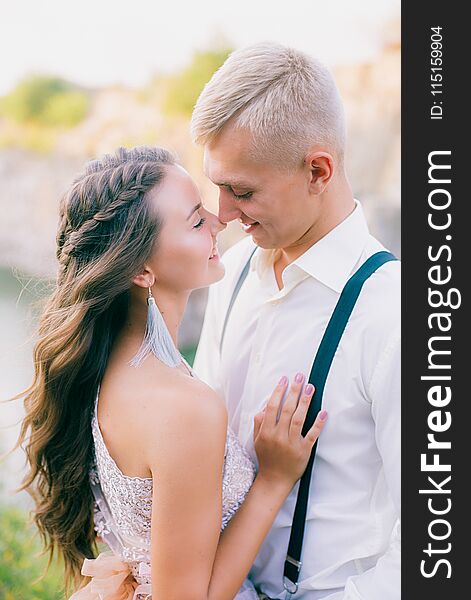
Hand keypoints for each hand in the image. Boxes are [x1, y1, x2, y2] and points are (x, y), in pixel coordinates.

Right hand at [253, 373, 326, 488]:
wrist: (274, 480)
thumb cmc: (267, 458)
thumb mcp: (257, 440)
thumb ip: (259, 423)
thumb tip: (265, 407)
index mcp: (266, 432)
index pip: (272, 407)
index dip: (278, 392)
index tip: (283, 380)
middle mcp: (278, 436)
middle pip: (287, 409)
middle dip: (294, 391)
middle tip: (300, 377)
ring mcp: (291, 443)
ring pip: (298, 419)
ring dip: (305, 402)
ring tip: (310, 388)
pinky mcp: (304, 451)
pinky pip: (312, 435)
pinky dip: (318, 423)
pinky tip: (323, 412)